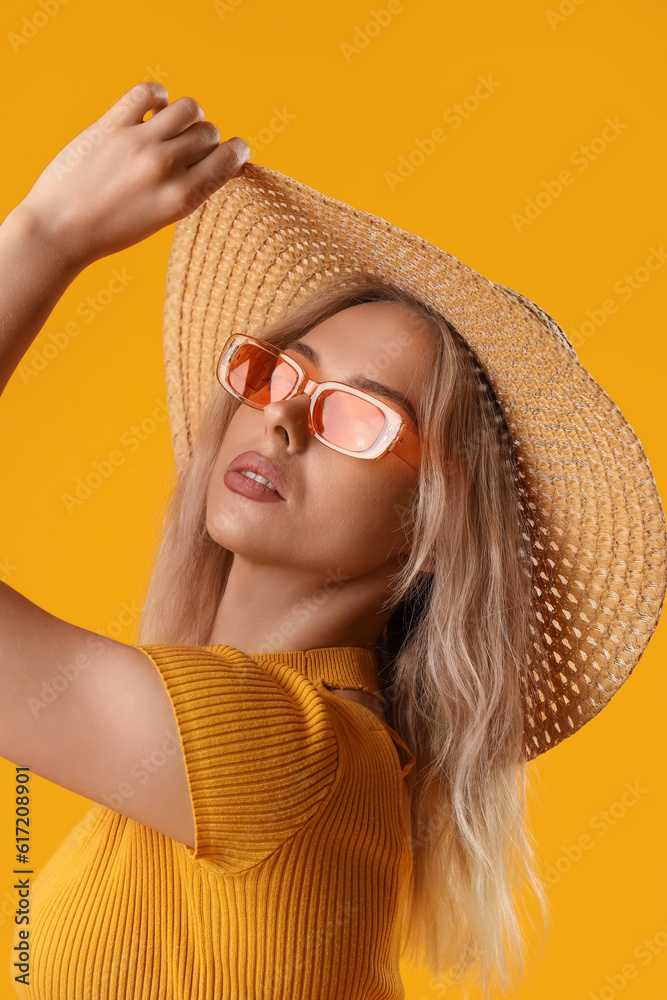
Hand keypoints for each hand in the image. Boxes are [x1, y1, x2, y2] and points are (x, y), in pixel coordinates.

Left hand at [17, 81, 249, 269]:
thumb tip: (215, 157)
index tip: (230, 154)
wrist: (59, 231)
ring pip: (188, 108)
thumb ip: (190, 188)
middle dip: (204, 140)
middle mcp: (164, 168)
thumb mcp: (162, 218)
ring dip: (186, 116)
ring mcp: (137, 143)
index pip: (230, 157)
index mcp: (182, 198)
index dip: (236, 152)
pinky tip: (152, 110)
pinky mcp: (111, 125)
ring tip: (171, 129)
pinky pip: (149, 91)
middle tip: (186, 153)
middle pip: (209, 132)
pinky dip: (158, 96)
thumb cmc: (111, 231)